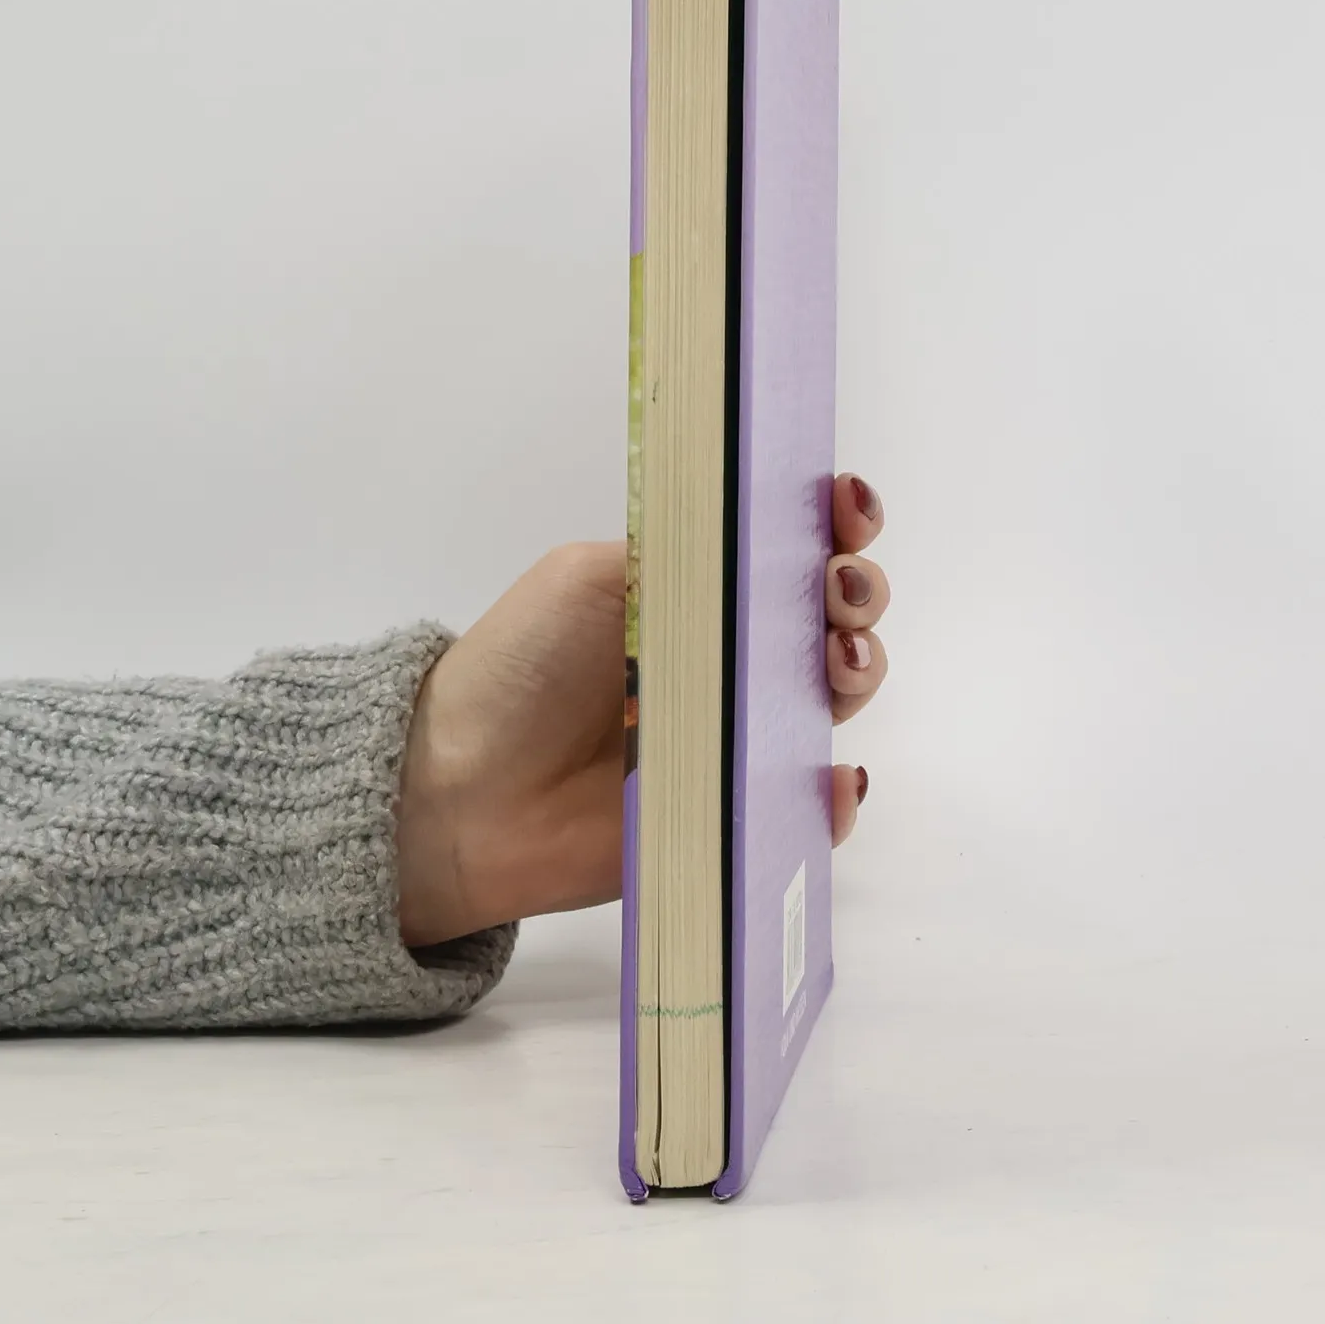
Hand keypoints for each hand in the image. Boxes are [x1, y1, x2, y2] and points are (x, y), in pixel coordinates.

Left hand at [396, 473, 889, 947]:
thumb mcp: (592, 576)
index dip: (835, 523)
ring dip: (858, 672)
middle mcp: (729, 655)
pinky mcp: (732, 810)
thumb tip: (771, 544)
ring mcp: (736, 732)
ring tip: (836, 668)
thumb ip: (680, 552)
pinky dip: (833, 795)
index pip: (790, 546)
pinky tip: (830, 775)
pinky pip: (807, 805)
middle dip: (857, 593)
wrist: (465, 788)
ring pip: (834, 698)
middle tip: (836, 596)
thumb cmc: (520, 667)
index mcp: (697, 588)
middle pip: (832, 617)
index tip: (847, 513)